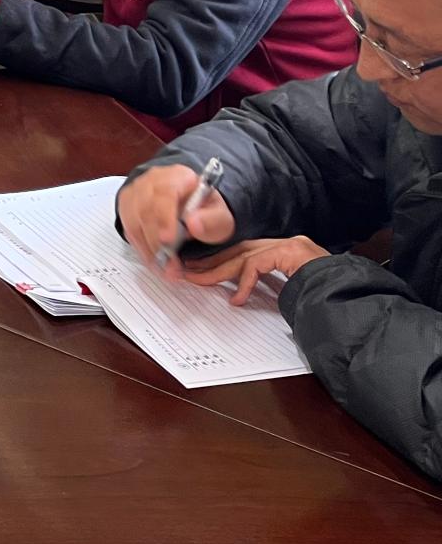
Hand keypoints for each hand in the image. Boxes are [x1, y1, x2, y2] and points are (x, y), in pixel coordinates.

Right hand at [117, 164, 238, 271]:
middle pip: (145, 209)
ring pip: (134, 221)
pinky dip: (141, 248)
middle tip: (172, 267)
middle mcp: (151, 180)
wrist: (190, 207)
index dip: (164, 217)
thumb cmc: (204, 211)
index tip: (168, 241)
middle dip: (157, 242)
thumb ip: (212, 221)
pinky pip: (129, 230)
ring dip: (149, 249)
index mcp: (177, 176)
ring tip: (166, 269)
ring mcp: (136, 192)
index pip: (165, 193)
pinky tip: (155, 261)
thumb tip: (193, 224)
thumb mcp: (220, 216)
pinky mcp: (127, 207)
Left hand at [184, 236, 328, 302]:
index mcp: (286, 251)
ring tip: (198, 280)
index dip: (220, 260)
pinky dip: (244, 283)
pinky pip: (257, 266)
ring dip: (218, 270)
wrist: (355, 296)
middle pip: (239, 251)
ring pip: (243, 256)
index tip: (199, 269)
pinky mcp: (292, 254)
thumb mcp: (292, 292)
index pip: (246, 252)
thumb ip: (269, 286)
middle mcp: (288, 244)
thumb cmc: (327, 298)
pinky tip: (237, 298)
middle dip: (211, 262)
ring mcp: (291, 247)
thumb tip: (239, 294)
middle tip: (188, 272)